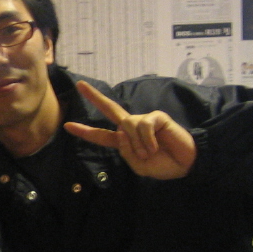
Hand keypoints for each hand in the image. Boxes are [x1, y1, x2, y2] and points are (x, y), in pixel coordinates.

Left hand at [64, 80, 196, 179]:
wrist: (185, 164)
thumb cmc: (163, 165)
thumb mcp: (140, 167)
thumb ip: (126, 153)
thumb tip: (120, 131)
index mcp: (124, 141)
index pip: (101, 135)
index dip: (85, 132)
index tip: (67, 126)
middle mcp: (131, 127)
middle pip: (110, 109)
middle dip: (94, 97)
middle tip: (79, 85)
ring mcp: (143, 120)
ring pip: (128, 126)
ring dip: (138, 144)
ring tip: (150, 152)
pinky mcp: (156, 117)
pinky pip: (143, 125)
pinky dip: (147, 139)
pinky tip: (155, 146)